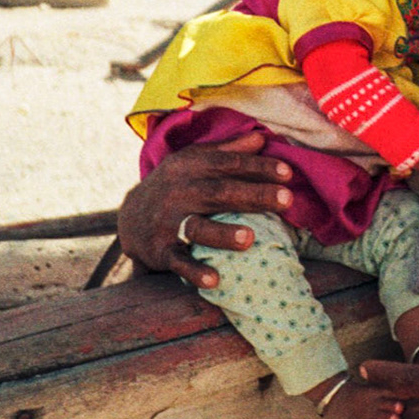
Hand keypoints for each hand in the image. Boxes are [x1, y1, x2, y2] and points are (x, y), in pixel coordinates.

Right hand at [118, 131, 290, 287]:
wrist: (129, 217)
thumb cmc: (176, 185)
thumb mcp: (194, 162)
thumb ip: (226, 151)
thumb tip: (260, 137)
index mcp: (189, 166)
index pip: (227, 164)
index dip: (258, 167)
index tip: (288, 173)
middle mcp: (179, 192)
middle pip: (220, 192)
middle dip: (254, 195)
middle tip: (286, 199)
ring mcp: (168, 222)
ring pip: (197, 227)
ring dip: (223, 234)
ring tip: (250, 238)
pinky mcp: (161, 251)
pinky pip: (178, 262)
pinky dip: (194, 272)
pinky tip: (215, 280)